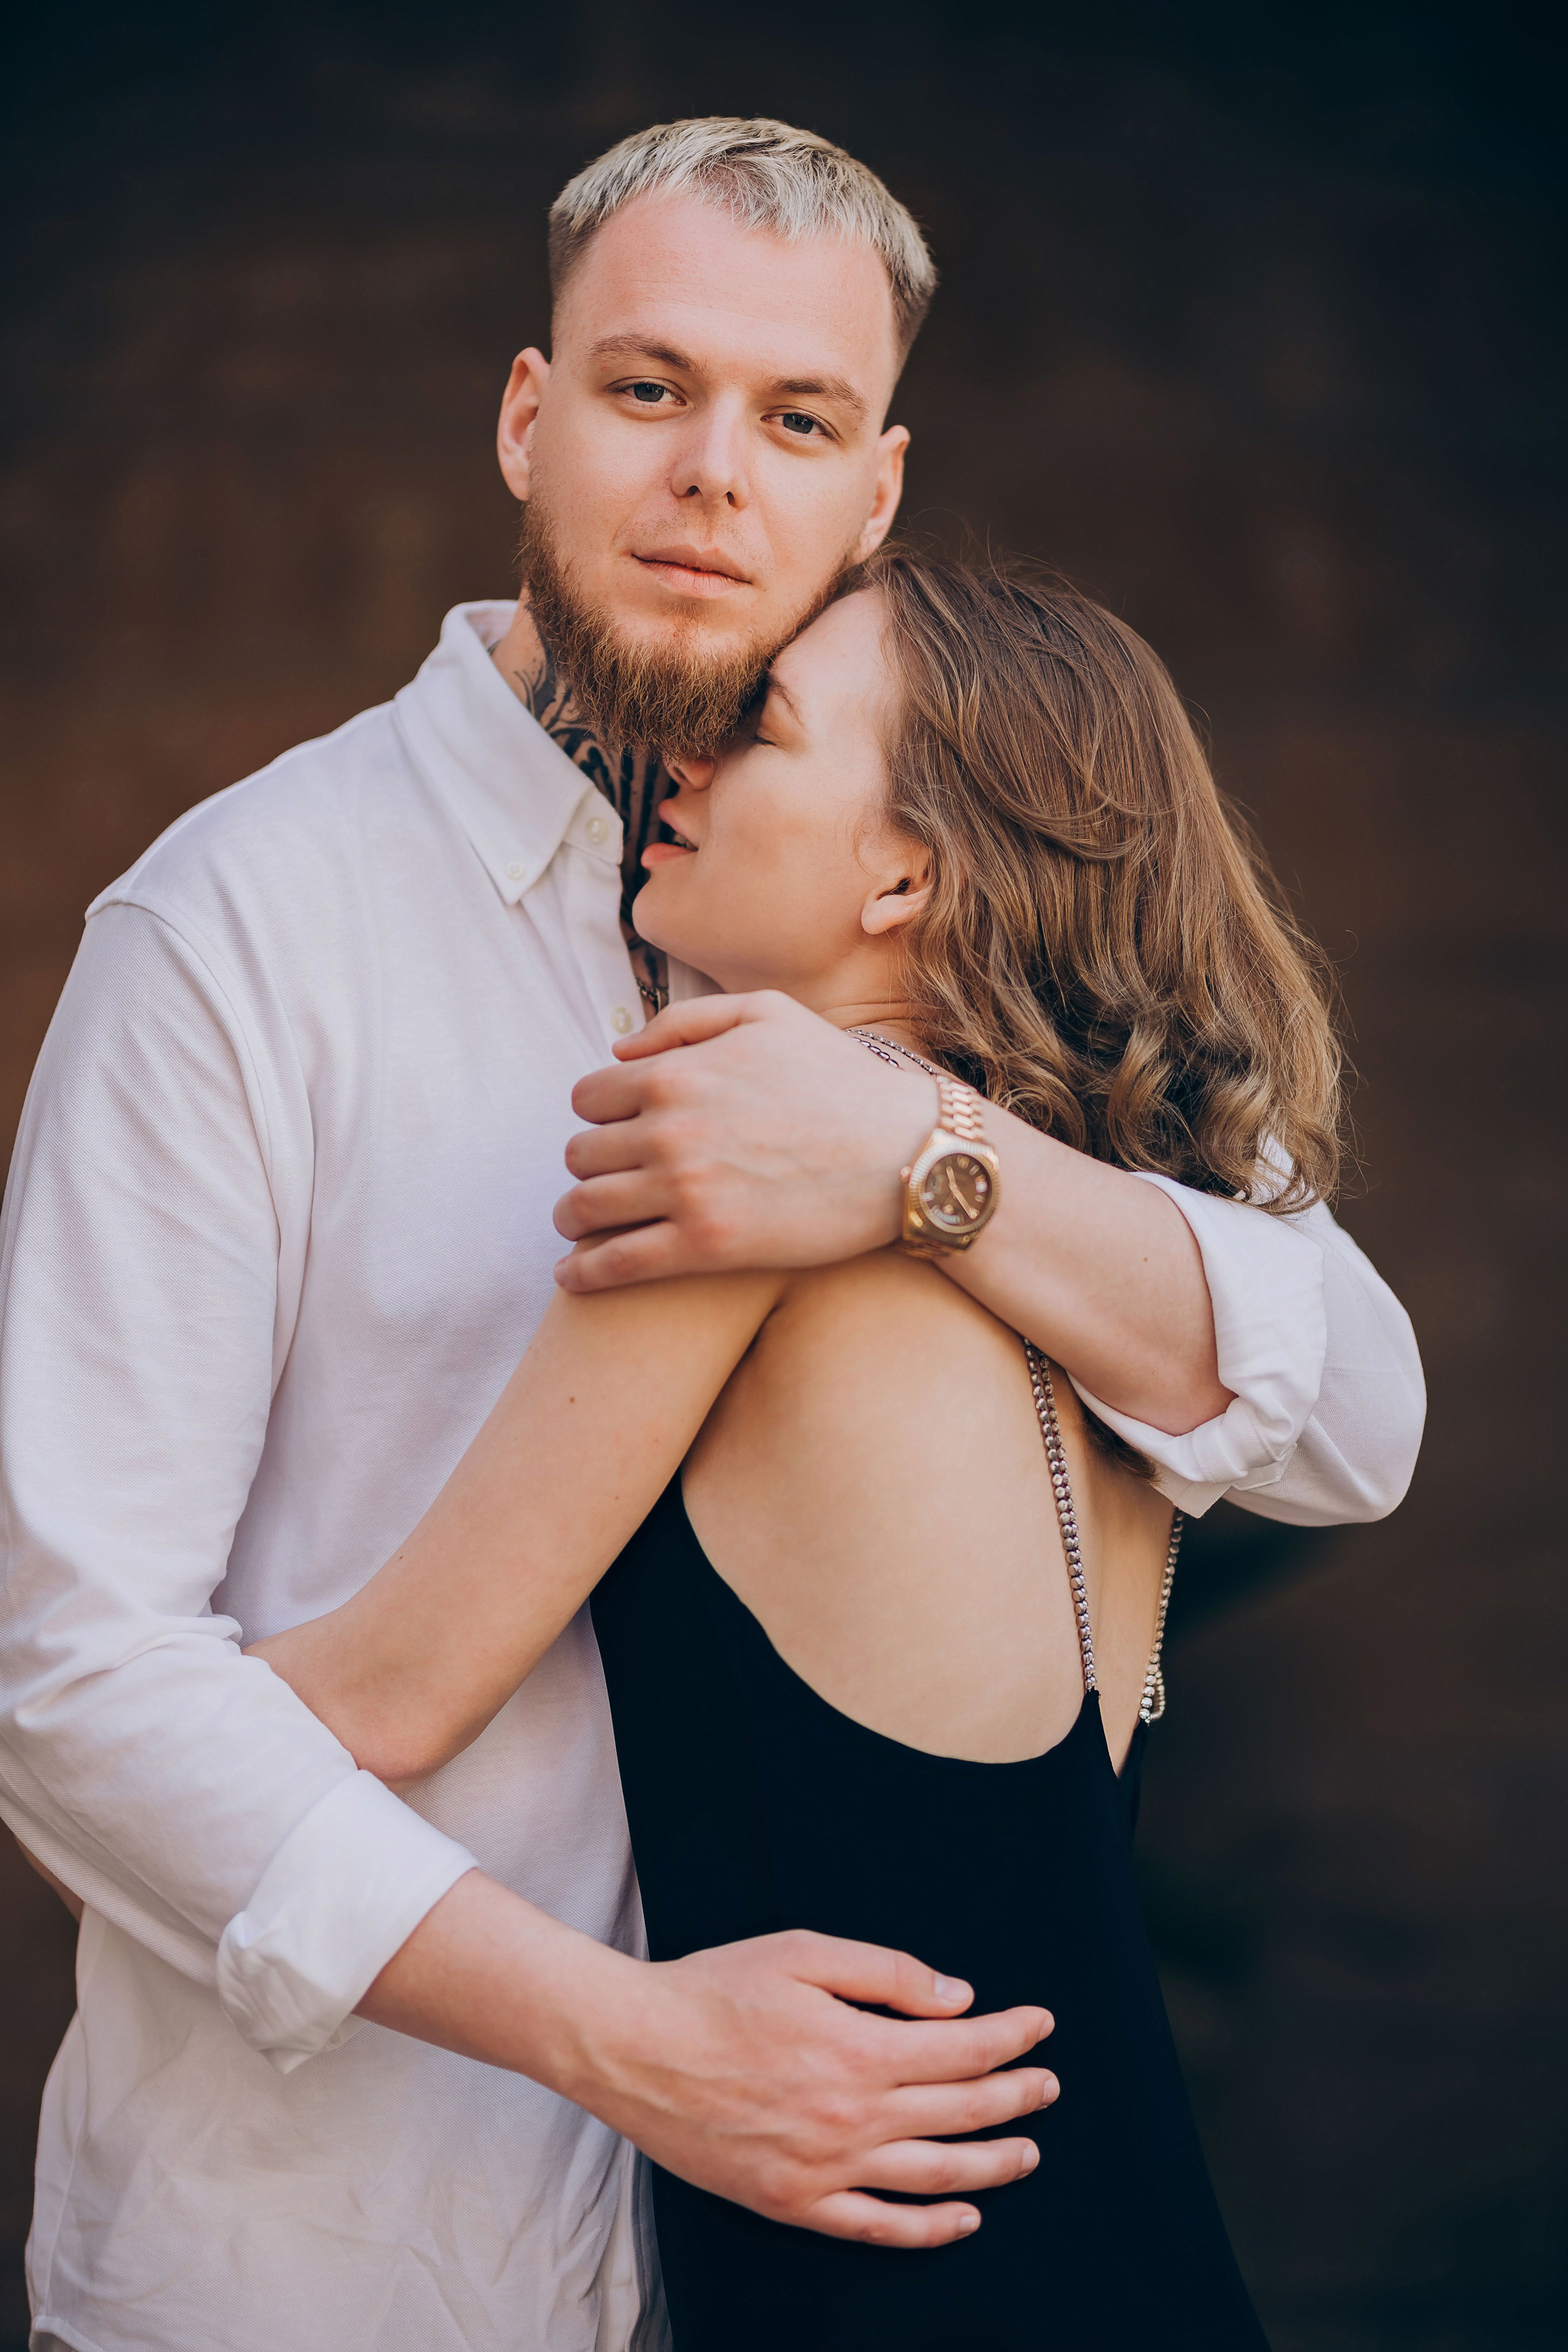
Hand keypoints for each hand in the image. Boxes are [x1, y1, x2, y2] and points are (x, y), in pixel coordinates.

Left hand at [555, 992, 932, 1289]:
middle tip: (605, 1177)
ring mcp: (686, 1191)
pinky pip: (616, 1264)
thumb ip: (687, 1022)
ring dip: (574, 1217)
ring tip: (582, 1224)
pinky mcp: (707, 1246)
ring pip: (584, 1208)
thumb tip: (618, 1049)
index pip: (588, 1096)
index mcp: (676, 1073)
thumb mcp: (770, 1016)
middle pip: (580, 1153)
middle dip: (589, 1164)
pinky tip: (571, 1276)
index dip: (599, 1114)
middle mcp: (669, 1130)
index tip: (616, 1130)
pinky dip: (583, 1273)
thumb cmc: (844, 1081)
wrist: (909, 1155)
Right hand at [577, 1926, 1055, 2245]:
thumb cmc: (714, 1990)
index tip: (1041, 2026)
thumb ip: (887, 1973)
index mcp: (859, 2049)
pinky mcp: (794, 2203)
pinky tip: (963, 2217)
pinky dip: (929, 2228)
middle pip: (961, 2112)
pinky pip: (878, 2228)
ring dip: (993, 2163)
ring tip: (1028, 2151)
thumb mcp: (803, 1953)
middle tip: (1048, 2085)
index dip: (1011, 2037)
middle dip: (1017, 2096)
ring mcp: (825, 2168)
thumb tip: (957, 1998)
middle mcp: (852, 2116)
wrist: (633, 2047)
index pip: (963, 2050)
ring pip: (934, 2176)